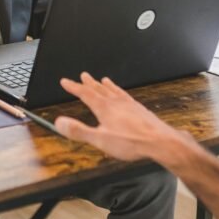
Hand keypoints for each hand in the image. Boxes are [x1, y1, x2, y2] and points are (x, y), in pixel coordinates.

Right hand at [54, 72, 190, 163]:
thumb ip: (79, 131)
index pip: (85, 94)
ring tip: (103, 80)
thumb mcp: (100, 140)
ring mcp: (129, 105)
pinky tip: (124, 95)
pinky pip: (126, 96)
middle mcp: (116, 102)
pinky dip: (121, 92)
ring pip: (114, 91)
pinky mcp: (139, 109)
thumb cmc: (131, 142)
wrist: (160, 141)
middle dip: (89, 83)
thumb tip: (59, 123)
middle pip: (99, 89)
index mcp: (105, 108)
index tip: (65, 81)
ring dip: (105, 85)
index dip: (73, 87)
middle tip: (83, 75)